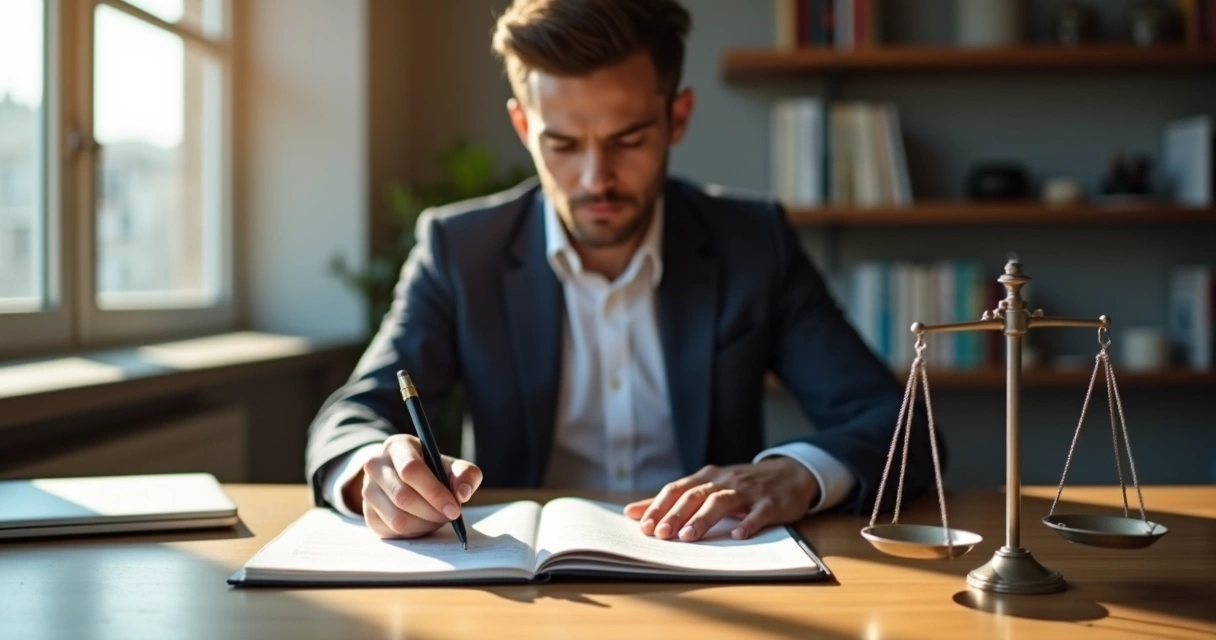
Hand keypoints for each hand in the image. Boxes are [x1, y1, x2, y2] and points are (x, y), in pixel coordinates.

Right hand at [343, 434, 482, 538]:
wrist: (406, 479)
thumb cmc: (433, 470)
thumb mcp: (452, 466)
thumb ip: (466, 474)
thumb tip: (463, 492)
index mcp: (397, 446)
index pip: (411, 470)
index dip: (435, 492)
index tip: (454, 508)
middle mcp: (376, 465)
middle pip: (403, 496)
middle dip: (432, 511)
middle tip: (451, 516)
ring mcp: (367, 490)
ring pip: (397, 518)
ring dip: (425, 524)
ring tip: (438, 517)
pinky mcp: (368, 514)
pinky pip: (393, 531)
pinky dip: (414, 532)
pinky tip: (424, 522)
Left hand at [623, 458, 818, 541]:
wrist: (790, 474)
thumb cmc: (742, 485)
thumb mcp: (710, 486)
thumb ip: (674, 500)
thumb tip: (633, 512)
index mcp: (707, 477)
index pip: (678, 489)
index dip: (660, 506)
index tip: (643, 525)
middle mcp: (725, 481)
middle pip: (696, 496)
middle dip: (676, 514)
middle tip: (660, 534)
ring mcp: (748, 491)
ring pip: (722, 502)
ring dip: (703, 519)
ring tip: (688, 537)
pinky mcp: (771, 503)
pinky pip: (759, 513)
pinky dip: (748, 523)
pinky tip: (737, 535)